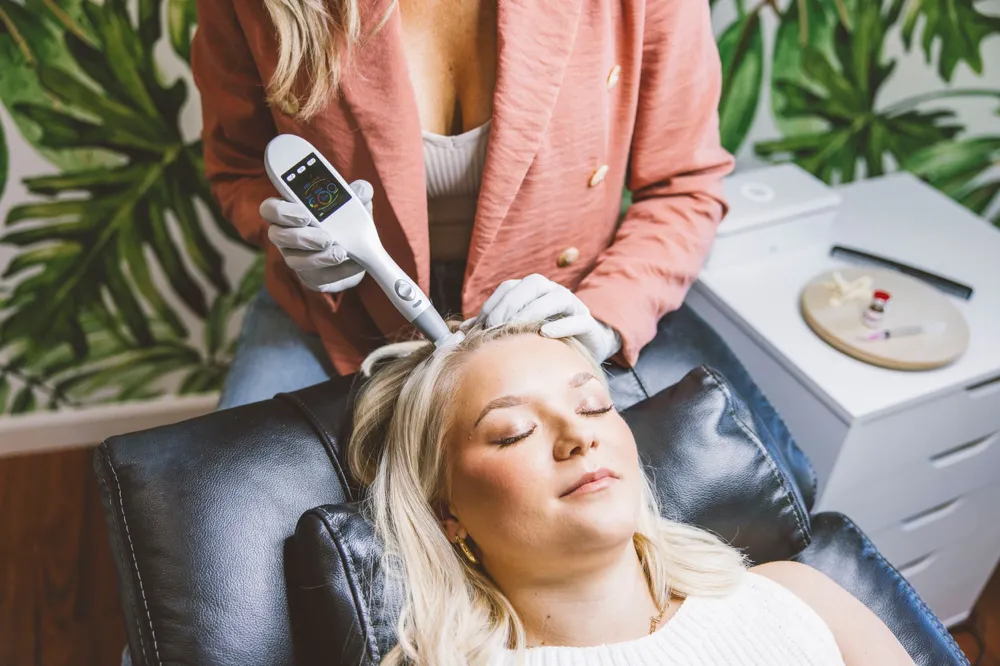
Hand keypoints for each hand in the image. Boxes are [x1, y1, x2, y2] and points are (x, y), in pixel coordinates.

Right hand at [261, 180, 372, 292]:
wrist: (357, 255)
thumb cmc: (345, 222)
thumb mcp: (352, 206)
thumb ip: (355, 195)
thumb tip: (363, 189)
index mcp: (290, 212)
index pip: (270, 209)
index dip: (281, 212)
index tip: (305, 215)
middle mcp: (285, 235)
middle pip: (277, 236)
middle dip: (301, 237)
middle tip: (325, 238)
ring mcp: (295, 258)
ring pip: (294, 260)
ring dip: (318, 258)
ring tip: (340, 253)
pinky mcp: (310, 278)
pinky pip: (318, 277)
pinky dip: (338, 271)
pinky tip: (354, 264)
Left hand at [465, 274, 622, 360]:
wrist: (586, 348)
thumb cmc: (546, 339)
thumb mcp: (518, 333)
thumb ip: (492, 328)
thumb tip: (461, 333)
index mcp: (533, 292)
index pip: (510, 288)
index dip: (493, 303)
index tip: (480, 325)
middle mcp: (553, 292)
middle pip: (533, 284)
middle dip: (511, 302)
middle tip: (495, 325)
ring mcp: (573, 306)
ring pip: (556, 297)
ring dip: (534, 310)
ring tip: (516, 328)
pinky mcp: (588, 323)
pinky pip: (577, 319)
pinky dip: (562, 325)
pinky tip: (545, 334)